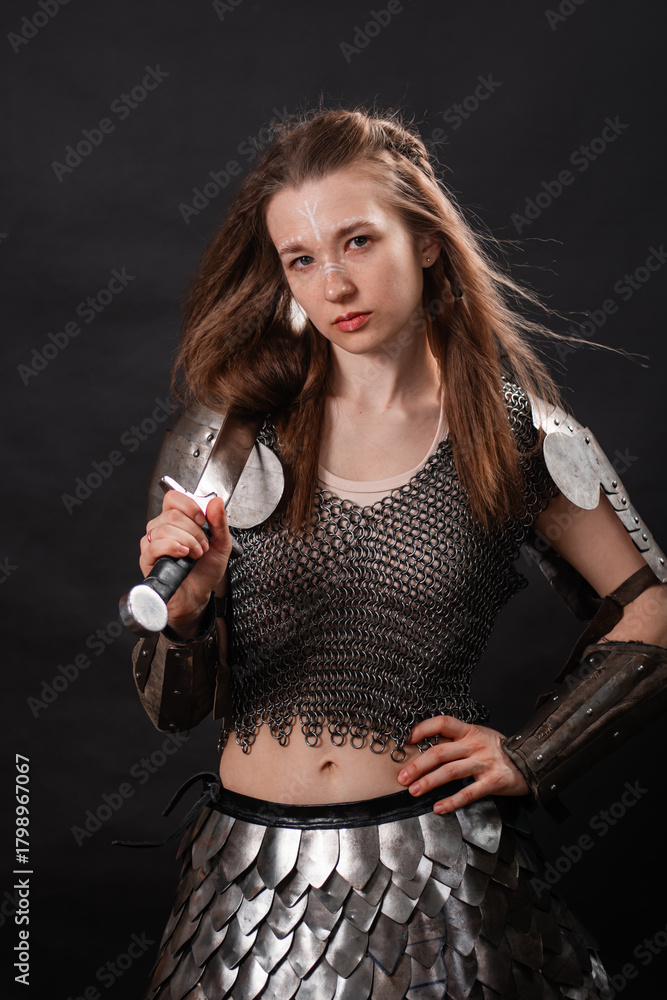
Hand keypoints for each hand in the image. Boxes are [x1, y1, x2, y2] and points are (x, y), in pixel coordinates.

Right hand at [139, 493, 232, 632]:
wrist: (199, 595)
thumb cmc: (206, 571)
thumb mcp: (221, 544)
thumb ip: (220, 522)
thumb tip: (216, 501)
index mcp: (177, 521)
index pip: (173, 498)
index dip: (189, 506)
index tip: (203, 521)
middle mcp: (162, 529)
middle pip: (171, 514)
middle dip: (194, 530)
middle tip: (203, 546)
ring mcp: (152, 543)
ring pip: (164, 529)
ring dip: (187, 541)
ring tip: (196, 554)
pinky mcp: (147, 559)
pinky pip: (154, 546)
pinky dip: (172, 547)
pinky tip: (183, 554)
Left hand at [397, 715, 529, 812]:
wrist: (531, 761)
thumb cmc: (499, 749)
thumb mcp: (479, 736)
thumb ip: (457, 738)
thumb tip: (429, 741)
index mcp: (470, 731)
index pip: (443, 723)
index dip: (423, 728)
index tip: (407, 739)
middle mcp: (475, 745)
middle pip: (440, 752)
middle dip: (418, 765)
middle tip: (402, 777)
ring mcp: (484, 763)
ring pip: (450, 772)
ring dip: (429, 782)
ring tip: (414, 792)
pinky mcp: (492, 782)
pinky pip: (468, 793)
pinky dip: (452, 801)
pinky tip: (439, 808)